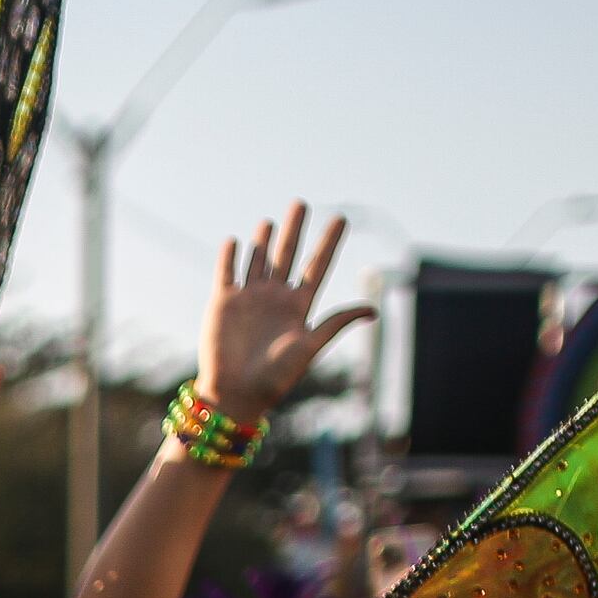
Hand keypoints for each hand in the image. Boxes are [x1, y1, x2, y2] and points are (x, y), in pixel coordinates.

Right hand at [198, 207, 371, 428]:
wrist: (235, 394)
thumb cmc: (275, 378)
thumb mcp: (310, 347)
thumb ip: (337, 323)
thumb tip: (374, 309)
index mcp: (298, 307)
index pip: (317, 267)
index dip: (329, 243)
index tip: (342, 219)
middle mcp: (275, 298)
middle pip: (287, 255)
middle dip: (295, 229)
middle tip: (302, 203)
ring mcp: (248, 299)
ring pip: (257, 261)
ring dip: (263, 241)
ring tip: (269, 222)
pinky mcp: (223, 303)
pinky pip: (227, 272)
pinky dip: (230, 256)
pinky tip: (235, 241)